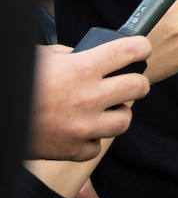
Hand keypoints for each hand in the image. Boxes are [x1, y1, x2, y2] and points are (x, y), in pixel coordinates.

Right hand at [29, 39, 150, 160]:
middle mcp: (88, 97)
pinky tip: (79, 129)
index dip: (140, 48)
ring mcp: (82, 126)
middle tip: (127, 81)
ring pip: (124, 120)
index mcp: (82, 68)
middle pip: (138, 87)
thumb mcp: (40, 58)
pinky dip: (90, 139)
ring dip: (117, 113)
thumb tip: (89, 53)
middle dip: (135, 82)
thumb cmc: (17, 84)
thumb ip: (69, 54)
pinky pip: (96, 146)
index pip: (131, 51)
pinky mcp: (72, 149)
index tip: (140, 50)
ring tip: (103, 108)